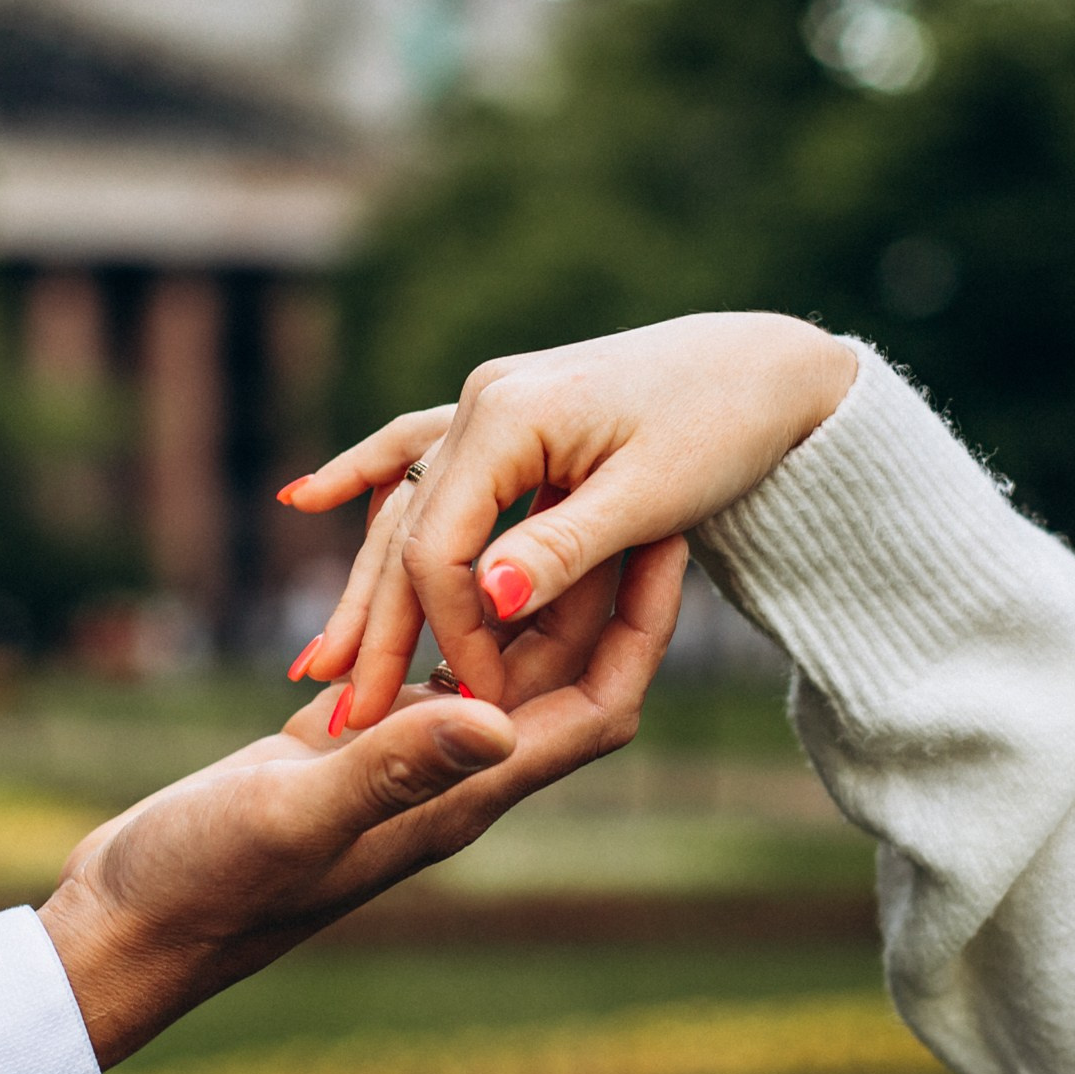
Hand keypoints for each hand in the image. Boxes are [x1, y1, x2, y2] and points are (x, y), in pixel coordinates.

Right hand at [37, 534, 685, 1065]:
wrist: (133, 922)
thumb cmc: (208, 881)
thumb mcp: (297, 816)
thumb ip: (391, 769)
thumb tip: (500, 723)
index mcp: (462, 794)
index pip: (595, 711)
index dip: (640, 631)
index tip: (668, 540)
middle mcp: (450, 773)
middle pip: (561, 671)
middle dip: (600, 584)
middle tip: (624, 485)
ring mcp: (400, 755)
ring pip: (495, 656)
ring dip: (528, 582)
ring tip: (551, 493)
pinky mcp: (349, 739)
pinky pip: (423, 656)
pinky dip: (441, 598)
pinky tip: (438, 542)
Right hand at [282, 312, 856, 727]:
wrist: (769, 359)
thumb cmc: (728, 425)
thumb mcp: (652, 497)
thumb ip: (561, 550)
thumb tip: (487, 603)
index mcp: (510, 417)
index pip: (443, 550)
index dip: (449, 634)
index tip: (473, 704)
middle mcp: (483, 400)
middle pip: (411, 535)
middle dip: (378, 630)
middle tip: (338, 714)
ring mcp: (486, 401)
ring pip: (409, 511)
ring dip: (368, 587)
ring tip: (315, 665)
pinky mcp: (504, 413)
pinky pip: (417, 455)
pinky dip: (366, 480)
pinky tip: (305, 497)